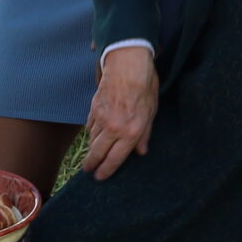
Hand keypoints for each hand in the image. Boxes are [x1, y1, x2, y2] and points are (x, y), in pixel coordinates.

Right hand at [82, 45, 158, 178]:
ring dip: (91, 149)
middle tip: (89, 171)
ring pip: (92, 139)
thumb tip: (141, 151)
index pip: (115, 159)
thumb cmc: (145, 86)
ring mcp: (101, 118)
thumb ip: (145, 134)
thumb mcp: (152, 112)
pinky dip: (91, 132)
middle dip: (92, 164)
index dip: (106, 171)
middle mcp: (114, 128)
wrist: (128, 64)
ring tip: (91, 156)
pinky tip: (93, 135)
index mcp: (130, 132)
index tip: (100, 177)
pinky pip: (90, 126)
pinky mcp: (94, 107)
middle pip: (98, 152)